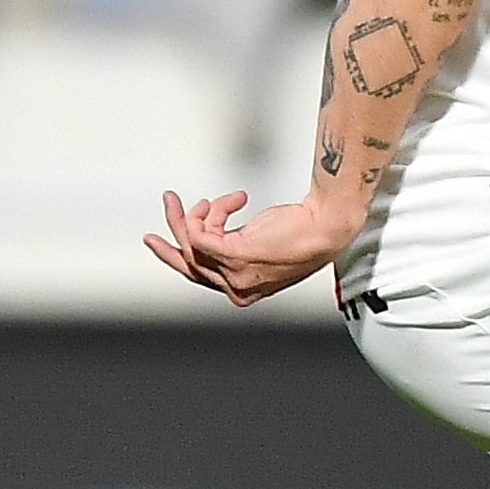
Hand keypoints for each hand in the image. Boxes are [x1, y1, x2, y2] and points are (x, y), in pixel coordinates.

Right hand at [144, 190, 357, 307]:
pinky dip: (213, 210)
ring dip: (194, 214)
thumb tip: (218, 229)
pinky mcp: (235, 254)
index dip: (182, 252)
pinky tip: (236, 199)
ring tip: (210, 200)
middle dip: (172, 234)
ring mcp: (234, 274)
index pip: (201, 274)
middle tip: (162, 215)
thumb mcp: (263, 243)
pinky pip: (200, 231)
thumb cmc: (305, 234)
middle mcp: (236, 287)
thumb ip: (238, 245)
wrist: (327, 228)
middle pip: (188, 261)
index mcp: (244, 289)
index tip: (173, 236)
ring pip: (192, 243)